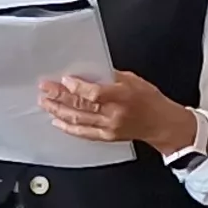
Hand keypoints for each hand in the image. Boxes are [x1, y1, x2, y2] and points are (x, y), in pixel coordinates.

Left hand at [39, 70, 201, 154]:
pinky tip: (57, 121)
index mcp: (122, 96)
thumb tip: (89, 71)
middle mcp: (114, 113)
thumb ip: (110, 76)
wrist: (162, 124)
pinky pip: (83, 133)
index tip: (64, 80)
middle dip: (59, 96)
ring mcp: (109, 127)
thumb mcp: (134, 80)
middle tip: (45, 88)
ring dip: (58, 110)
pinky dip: (68, 128)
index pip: (94, 93)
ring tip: (45, 102)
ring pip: (78, 120)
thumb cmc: (150, 101)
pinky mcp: (106, 136)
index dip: (77, 87)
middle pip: (81, 106)